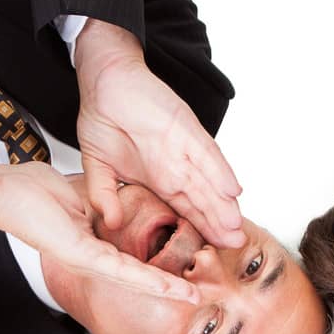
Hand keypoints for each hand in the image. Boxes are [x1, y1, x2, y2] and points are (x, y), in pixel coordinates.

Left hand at [0, 160, 197, 303]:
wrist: (6, 189)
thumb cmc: (37, 194)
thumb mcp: (86, 197)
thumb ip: (109, 205)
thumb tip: (128, 200)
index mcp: (95, 247)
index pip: (136, 262)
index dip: (163, 265)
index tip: (188, 266)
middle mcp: (93, 260)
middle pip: (139, 278)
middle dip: (171, 287)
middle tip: (201, 296)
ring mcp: (87, 261)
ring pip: (134, 279)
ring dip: (165, 289)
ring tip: (192, 297)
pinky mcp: (81, 256)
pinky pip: (119, 269)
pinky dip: (146, 278)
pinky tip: (167, 287)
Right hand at [73, 20, 243, 247]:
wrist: (102, 81)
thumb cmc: (103, 119)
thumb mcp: (98, 167)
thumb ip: (105, 195)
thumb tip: (110, 222)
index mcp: (158, 179)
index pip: (185, 210)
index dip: (199, 229)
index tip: (212, 251)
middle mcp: (175, 166)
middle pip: (202, 200)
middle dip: (219, 223)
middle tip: (236, 243)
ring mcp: (182, 147)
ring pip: (207, 180)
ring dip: (222, 203)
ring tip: (235, 225)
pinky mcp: (184, 127)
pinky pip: (205, 152)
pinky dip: (218, 170)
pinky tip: (231, 189)